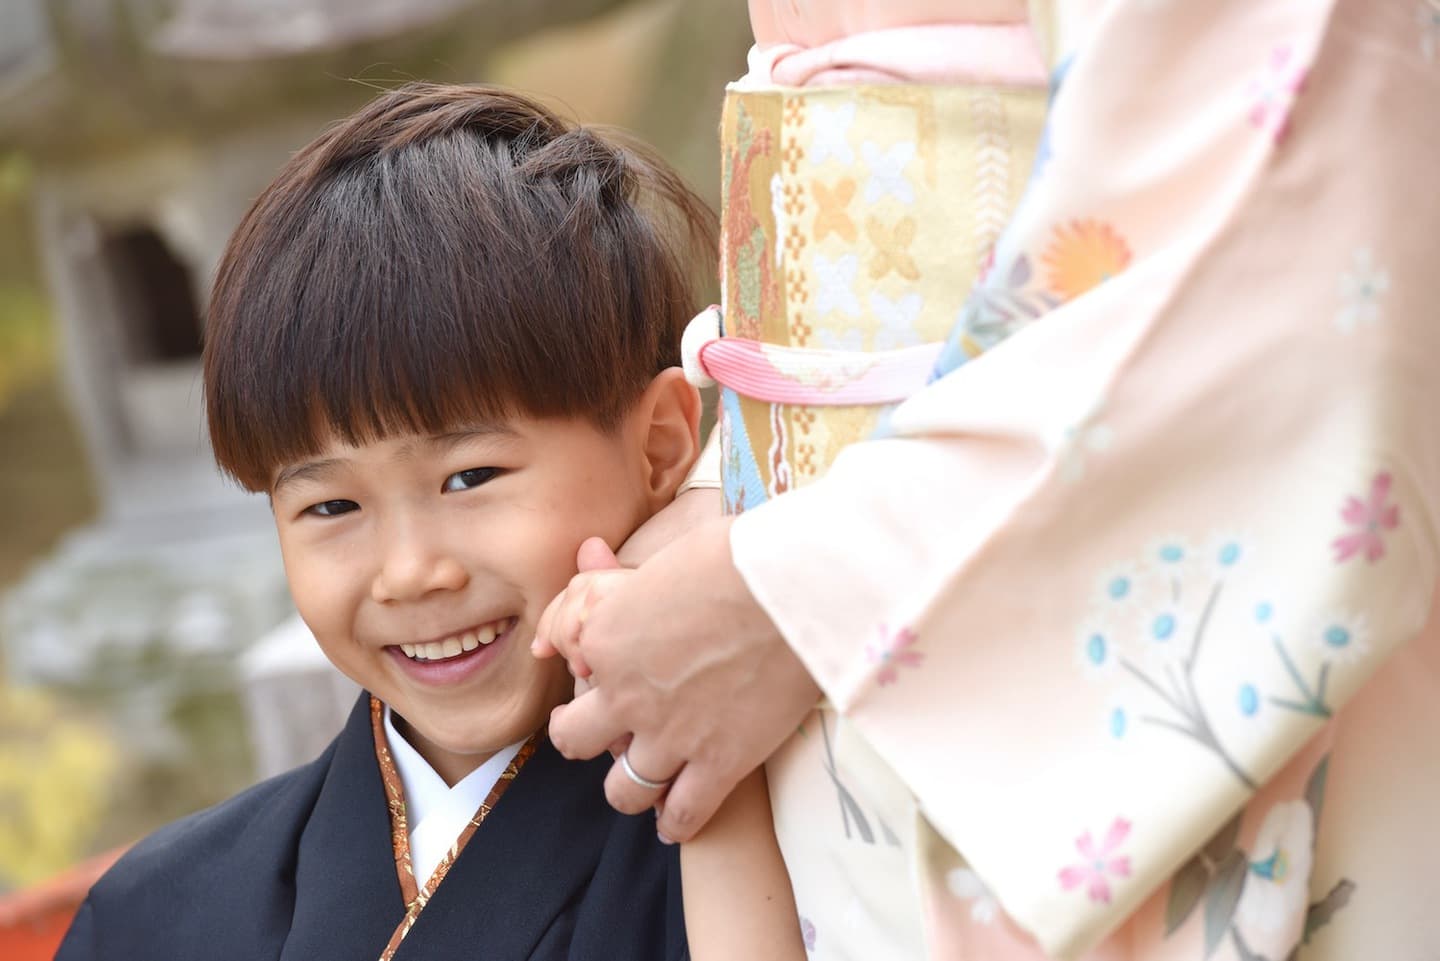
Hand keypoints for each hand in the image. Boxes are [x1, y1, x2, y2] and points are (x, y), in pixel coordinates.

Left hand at [541, 516, 820, 842]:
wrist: (798, 590)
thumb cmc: (737, 557)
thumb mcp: (661, 557)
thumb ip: (616, 579)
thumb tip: (585, 561)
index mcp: (603, 635)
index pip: (568, 660)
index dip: (588, 662)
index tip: (605, 661)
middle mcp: (623, 694)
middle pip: (573, 738)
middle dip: (584, 736)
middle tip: (607, 729)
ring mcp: (668, 735)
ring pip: (622, 789)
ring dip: (627, 785)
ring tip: (640, 778)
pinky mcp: (718, 764)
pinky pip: (682, 814)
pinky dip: (674, 822)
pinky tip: (674, 819)